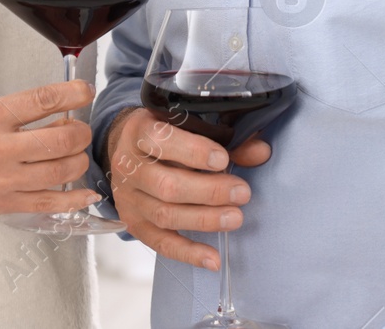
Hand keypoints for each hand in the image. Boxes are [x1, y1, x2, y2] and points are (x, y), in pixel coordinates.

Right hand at [0, 80, 97, 245]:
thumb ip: (12, 114)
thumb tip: (56, 112)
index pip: (43, 99)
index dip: (73, 94)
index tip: (86, 92)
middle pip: (62, 137)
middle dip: (81, 132)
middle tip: (79, 129)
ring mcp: (2, 179)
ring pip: (63, 170)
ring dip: (78, 161)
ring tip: (74, 156)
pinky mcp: (4, 205)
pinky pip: (50, 202)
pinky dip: (74, 199)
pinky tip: (86, 194)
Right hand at [105, 107, 272, 269]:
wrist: (123, 150)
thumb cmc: (163, 135)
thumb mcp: (187, 125)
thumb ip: (225, 138)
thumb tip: (260, 152)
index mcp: (139, 131)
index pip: (160, 140)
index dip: (192, 151)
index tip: (222, 159)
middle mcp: (128, 165)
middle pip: (167, 185)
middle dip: (209, 192)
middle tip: (242, 192)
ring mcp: (129, 198)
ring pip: (165, 215)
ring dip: (204, 220)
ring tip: (235, 217)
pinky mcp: (134, 224)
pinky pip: (161, 243)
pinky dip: (188, 253)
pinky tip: (213, 258)